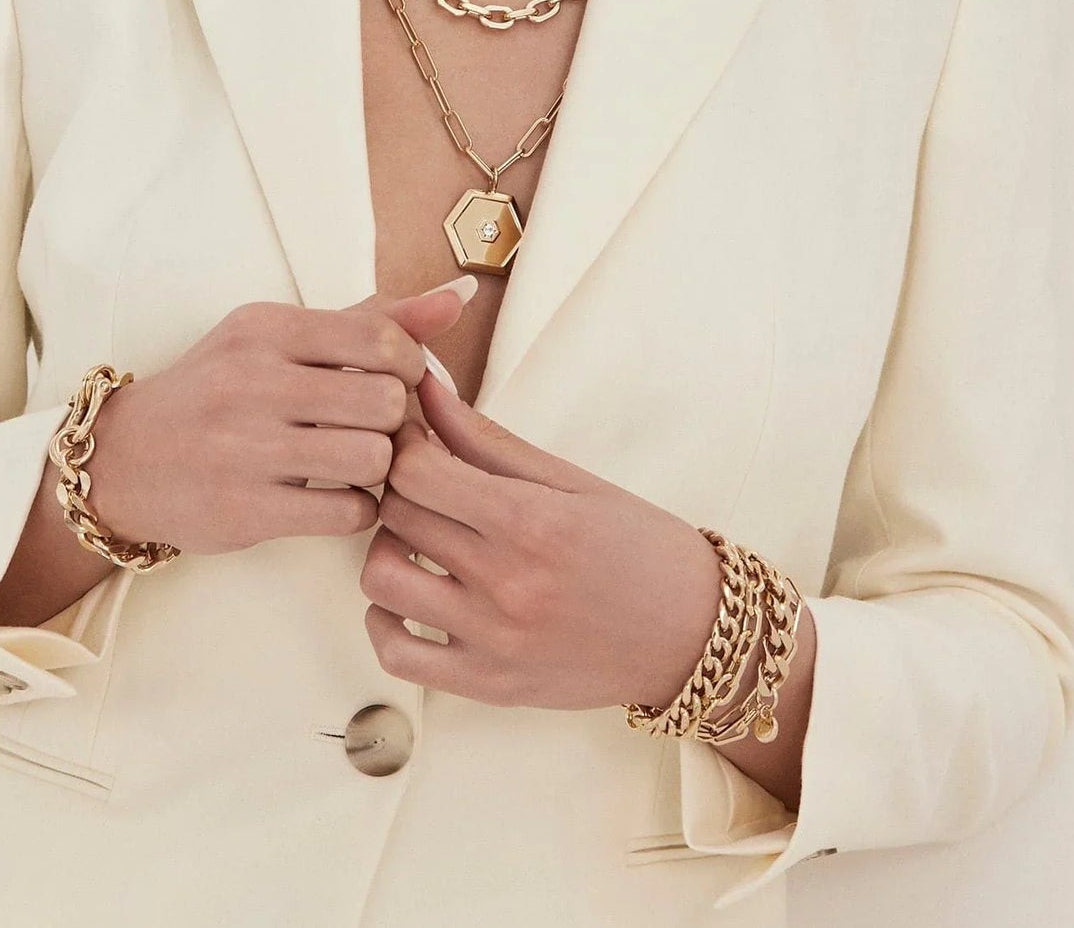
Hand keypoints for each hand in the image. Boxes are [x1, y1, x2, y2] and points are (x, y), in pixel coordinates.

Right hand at [88, 279, 472, 556]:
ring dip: (381, 468)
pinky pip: (347, 512)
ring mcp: (246, 448)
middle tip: (378, 428)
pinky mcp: (245, 510)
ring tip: (361, 464)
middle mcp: (253, 381)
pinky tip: (339, 499)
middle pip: (385, 401)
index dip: (409, 367)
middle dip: (396, 420)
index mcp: (266, 328)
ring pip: (373, 458)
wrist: (123, 460)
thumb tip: (458, 296)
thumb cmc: (219, 390)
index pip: (380, 338)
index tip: (393, 382)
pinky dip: (359, 509)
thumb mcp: (278, 339)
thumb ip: (370, 319)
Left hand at [357, 368, 723, 711]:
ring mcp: (494, 641)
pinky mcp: (488, 685)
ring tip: (418, 538)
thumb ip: (487, 438)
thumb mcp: (570, 480)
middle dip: (398, 486)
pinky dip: (384, 622)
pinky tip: (410, 597)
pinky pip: (397, 656)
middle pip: (397, 516)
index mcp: (530, 521)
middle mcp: (506, 584)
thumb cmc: (637, 545)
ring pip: (381, 582)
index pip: (416, 470)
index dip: (404, 444)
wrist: (691, 634)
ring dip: (385, 548)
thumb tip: (425, 388)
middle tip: (420, 479)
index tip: (417, 437)